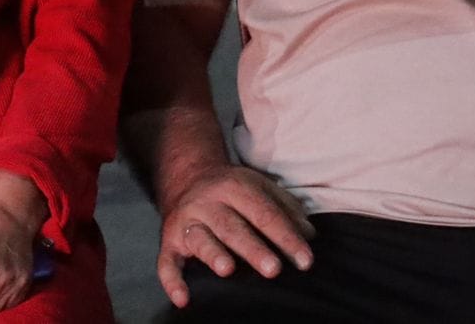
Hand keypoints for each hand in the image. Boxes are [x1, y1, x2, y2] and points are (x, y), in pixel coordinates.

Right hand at [155, 165, 314, 306]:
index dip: (286, 237)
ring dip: (213, 254)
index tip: (306, 261)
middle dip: (253, 249)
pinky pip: (166, 261)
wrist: (185, 176)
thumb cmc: (232, 191)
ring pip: (200, 239)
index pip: (264, 213)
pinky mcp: (168, 240)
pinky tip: (183, 299)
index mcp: (234, 187)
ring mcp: (186, 221)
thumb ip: (285, 207)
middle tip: (274, 269)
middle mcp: (207, 202)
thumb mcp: (259, 186)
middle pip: (232, 227)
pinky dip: (172, 281)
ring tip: (227, 269)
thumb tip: (308, 234)